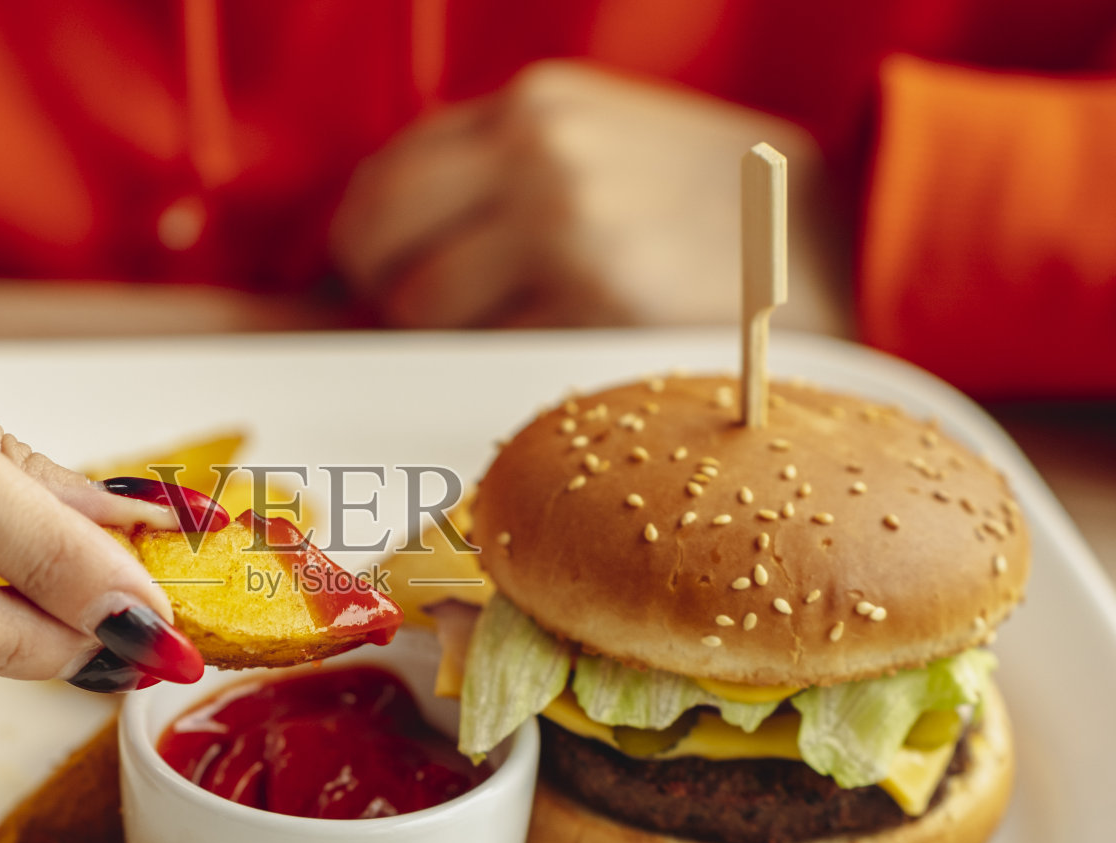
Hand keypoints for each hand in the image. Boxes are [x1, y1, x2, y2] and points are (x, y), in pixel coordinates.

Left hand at [331, 61, 850, 333]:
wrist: (844, 234)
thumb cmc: (705, 201)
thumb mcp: (595, 138)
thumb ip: (492, 172)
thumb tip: (373, 252)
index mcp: (535, 105)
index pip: (381, 183)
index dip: (365, 246)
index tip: (381, 279)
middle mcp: (541, 157)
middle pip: (383, 255)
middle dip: (395, 300)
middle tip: (439, 323)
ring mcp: (571, 231)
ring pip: (426, 314)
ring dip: (449, 342)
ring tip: (514, 338)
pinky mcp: (601, 307)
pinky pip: (492, 357)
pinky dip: (505, 370)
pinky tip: (558, 356)